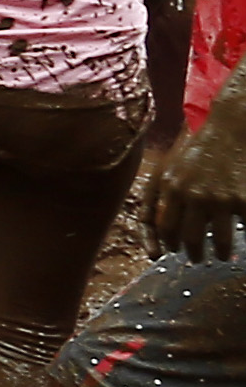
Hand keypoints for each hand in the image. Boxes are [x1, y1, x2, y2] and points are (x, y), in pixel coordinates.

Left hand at [145, 113, 245, 261]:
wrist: (229, 129)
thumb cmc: (195, 150)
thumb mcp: (167, 168)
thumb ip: (156, 197)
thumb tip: (151, 232)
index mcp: (169, 186)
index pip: (162, 227)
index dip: (166, 243)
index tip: (170, 252)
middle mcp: (192, 194)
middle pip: (189, 238)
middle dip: (193, 253)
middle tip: (197, 258)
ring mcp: (220, 199)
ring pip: (219, 242)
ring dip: (220, 253)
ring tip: (221, 254)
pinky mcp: (243, 201)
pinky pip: (244, 230)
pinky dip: (244, 237)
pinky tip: (242, 236)